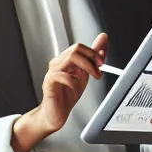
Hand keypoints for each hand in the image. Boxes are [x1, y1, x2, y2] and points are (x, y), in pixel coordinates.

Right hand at [13, 33, 106, 151]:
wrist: (57, 112)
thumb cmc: (68, 94)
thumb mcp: (85, 74)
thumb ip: (93, 58)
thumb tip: (103, 39)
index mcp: (66, 60)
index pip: (80, 47)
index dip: (94, 53)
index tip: (102, 63)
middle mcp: (58, 63)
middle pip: (75, 49)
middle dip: (92, 58)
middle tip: (99, 71)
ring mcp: (52, 72)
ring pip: (70, 58)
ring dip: (86, 67)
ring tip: (91, 78)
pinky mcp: (48, 82)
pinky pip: (61, 75)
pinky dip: (73, 81)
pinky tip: (75, 88)